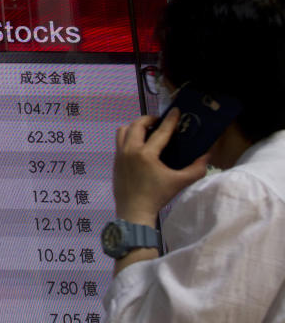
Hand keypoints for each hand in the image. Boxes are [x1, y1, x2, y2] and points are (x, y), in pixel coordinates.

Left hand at [113, 108, 209, 225]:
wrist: (134, 211)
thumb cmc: (157, 196)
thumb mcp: (180, 183)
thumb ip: (196, 169)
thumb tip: (207, 156)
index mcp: (146, 155)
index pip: (160, 132)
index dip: (170, 120)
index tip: (176, 111)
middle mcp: (130, 150)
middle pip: (137, 125)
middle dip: (149, 119)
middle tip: (160, 122)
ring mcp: (120, 154)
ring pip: (124, 130)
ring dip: (136, 126)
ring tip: (147, 130)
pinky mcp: (115, 160)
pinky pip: (119, 140)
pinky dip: (129, 136)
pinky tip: (139, 143)